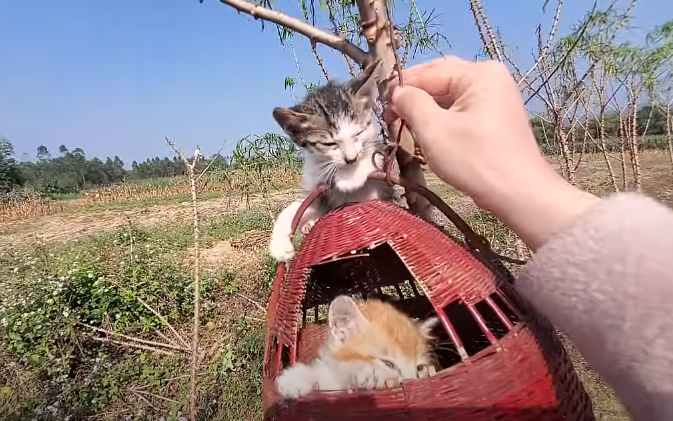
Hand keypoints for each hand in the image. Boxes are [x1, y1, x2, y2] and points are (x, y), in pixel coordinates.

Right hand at [385, 57, 598, 249]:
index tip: (381, 110)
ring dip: (426, 111)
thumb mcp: (434, 130)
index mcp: (479, 73)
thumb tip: (396, 92)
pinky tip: (429, 136)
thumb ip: (411, 103)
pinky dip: (442, 120)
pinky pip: (461, 110)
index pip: (428, 71)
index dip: (400, 88)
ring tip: (407, 129)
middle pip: (439, 80)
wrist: (519, 194)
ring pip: (448, 97)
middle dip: (413, 99)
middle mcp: (490, 77)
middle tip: (392, 120)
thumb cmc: (475, 160)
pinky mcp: (495, 118)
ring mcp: (495, 97)